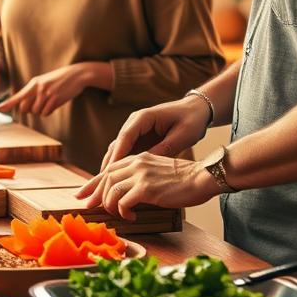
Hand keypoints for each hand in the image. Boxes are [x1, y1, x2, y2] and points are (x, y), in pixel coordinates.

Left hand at [0, 62, 95, 118]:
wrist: (76, 74)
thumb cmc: (59, 80)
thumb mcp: (43, 82)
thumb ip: (33, 92)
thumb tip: (23, 106)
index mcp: (33, 83)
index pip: (16, 97)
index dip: (6, 104)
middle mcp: (38, 89)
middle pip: (25, 108)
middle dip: (30, 109)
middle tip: (40, 102)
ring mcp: (46, 94)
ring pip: (36, 112)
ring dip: (42, 110)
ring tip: (50, 99)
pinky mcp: (55, 99)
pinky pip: (46, 113)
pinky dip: (50, 110)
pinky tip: (55, 101)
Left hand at [76, 152, 219, 216]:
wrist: (202, 177)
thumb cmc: (185, 179)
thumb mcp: (158, 172)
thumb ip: (142, 177)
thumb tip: (128, 193)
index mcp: (138, 158)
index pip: (109, 169)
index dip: (93, 183)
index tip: (84, 194)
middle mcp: (136, 163)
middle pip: (105, 178)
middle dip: (95, 194)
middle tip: (90, 207)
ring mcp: (141, 175)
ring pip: (111, 190)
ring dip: (111, 205)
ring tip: (119, 214)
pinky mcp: (147, 188)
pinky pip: (123, 202)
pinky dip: (123, 211)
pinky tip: (132, 216)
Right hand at [84, 95, 210, 185]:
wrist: (196, 109)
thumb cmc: (191, 120)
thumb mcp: (181, 135)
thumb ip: (164, 149)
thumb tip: (145, 166)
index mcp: (143, 118)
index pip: (125, 138)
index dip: (117, 157)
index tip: (109, 174)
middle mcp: (134, 123)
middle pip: (116, 146)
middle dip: (107, 166)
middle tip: (99, 185)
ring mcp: (135, 131)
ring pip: (117, 151)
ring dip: (109, 169)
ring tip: (101, 187)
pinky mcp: (139, 139)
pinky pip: (125, 154)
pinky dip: (119, 168)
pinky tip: (114, 182)